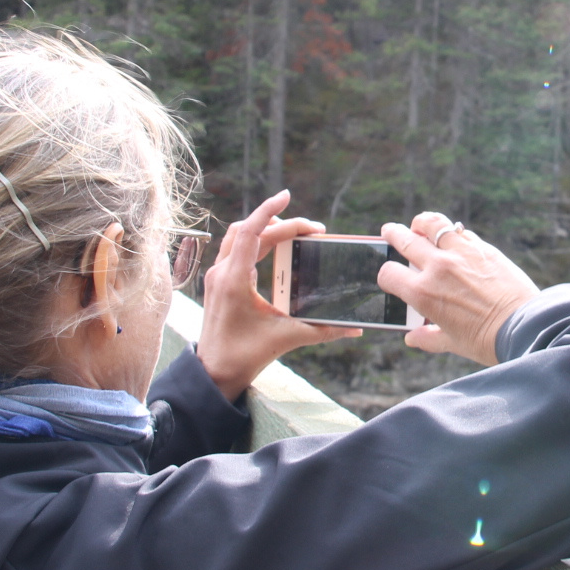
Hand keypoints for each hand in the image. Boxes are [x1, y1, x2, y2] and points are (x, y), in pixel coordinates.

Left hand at [196, 191, 359, 400]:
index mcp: (234, 280)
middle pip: (251, 232)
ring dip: (264, 229)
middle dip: (282, 225)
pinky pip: (235, 250)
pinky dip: (255, 242)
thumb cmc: (244, 356)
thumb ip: (323, 330)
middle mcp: (222, 273)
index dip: (269, 210)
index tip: (286, 196)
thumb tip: (355, 328)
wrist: (214, 373)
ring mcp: (217, 276)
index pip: (251, 232)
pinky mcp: (219, 283)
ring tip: (293, 233)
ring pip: (239, 237)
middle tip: (313, 230)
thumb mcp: (287, 338)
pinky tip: (274, 249)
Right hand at [376, 212, 539, 366]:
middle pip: (405, 240)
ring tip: (419, 224)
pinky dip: (451, 232)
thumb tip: (412, 339)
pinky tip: (452, 237)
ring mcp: (460, 253)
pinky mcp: (482, 247)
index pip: (389, 273)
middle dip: (393, 234)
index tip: (390, 275)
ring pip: (432, 224)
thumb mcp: (452, 343)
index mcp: (423, 293)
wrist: (523, 326)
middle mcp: (437, 268)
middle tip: (389, 231)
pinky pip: (460, 232)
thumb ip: (428, 338)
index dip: (386, 274)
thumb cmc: (486, 340)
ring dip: (421, 223)